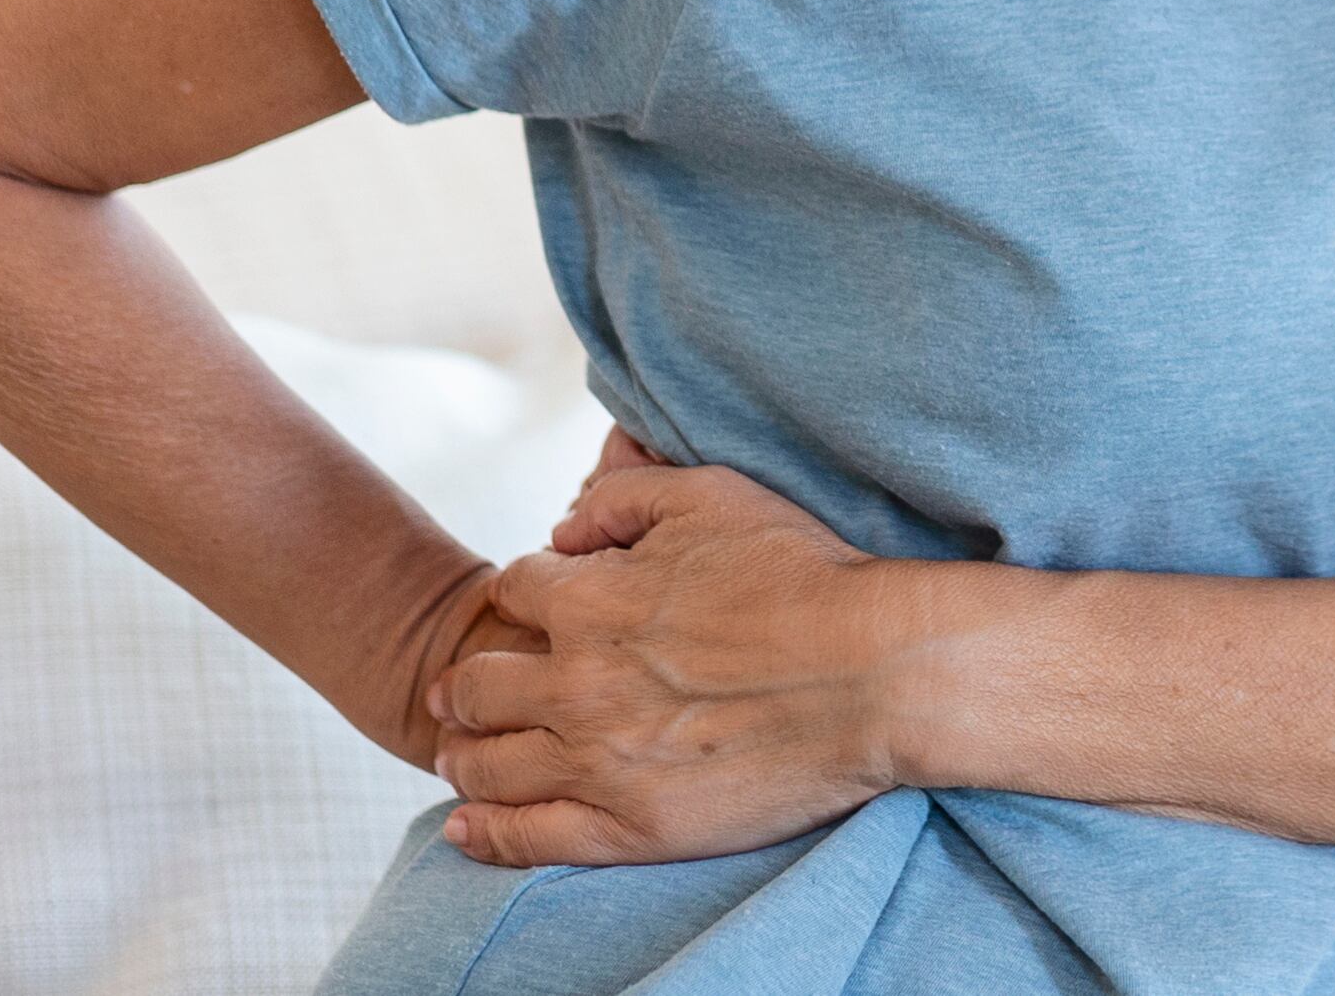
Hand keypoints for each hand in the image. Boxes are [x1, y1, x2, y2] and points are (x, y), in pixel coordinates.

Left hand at [430, 458, 913, 866]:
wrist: (875, 674)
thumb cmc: (805, 576)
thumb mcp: (712, 496)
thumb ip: (623, 499)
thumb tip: (564, 528)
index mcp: (589, 603)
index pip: (512, 592)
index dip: (522, 595)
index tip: (535, 609)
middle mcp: (576, 686)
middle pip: (476, 686)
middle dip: (464, 683)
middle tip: (459, 693)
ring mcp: (599, 764)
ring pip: (486, 766)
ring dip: (462, 756)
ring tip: (460, 755)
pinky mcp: (631, 830)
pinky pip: (529, 838)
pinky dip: (485, 835)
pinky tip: (463, 828)